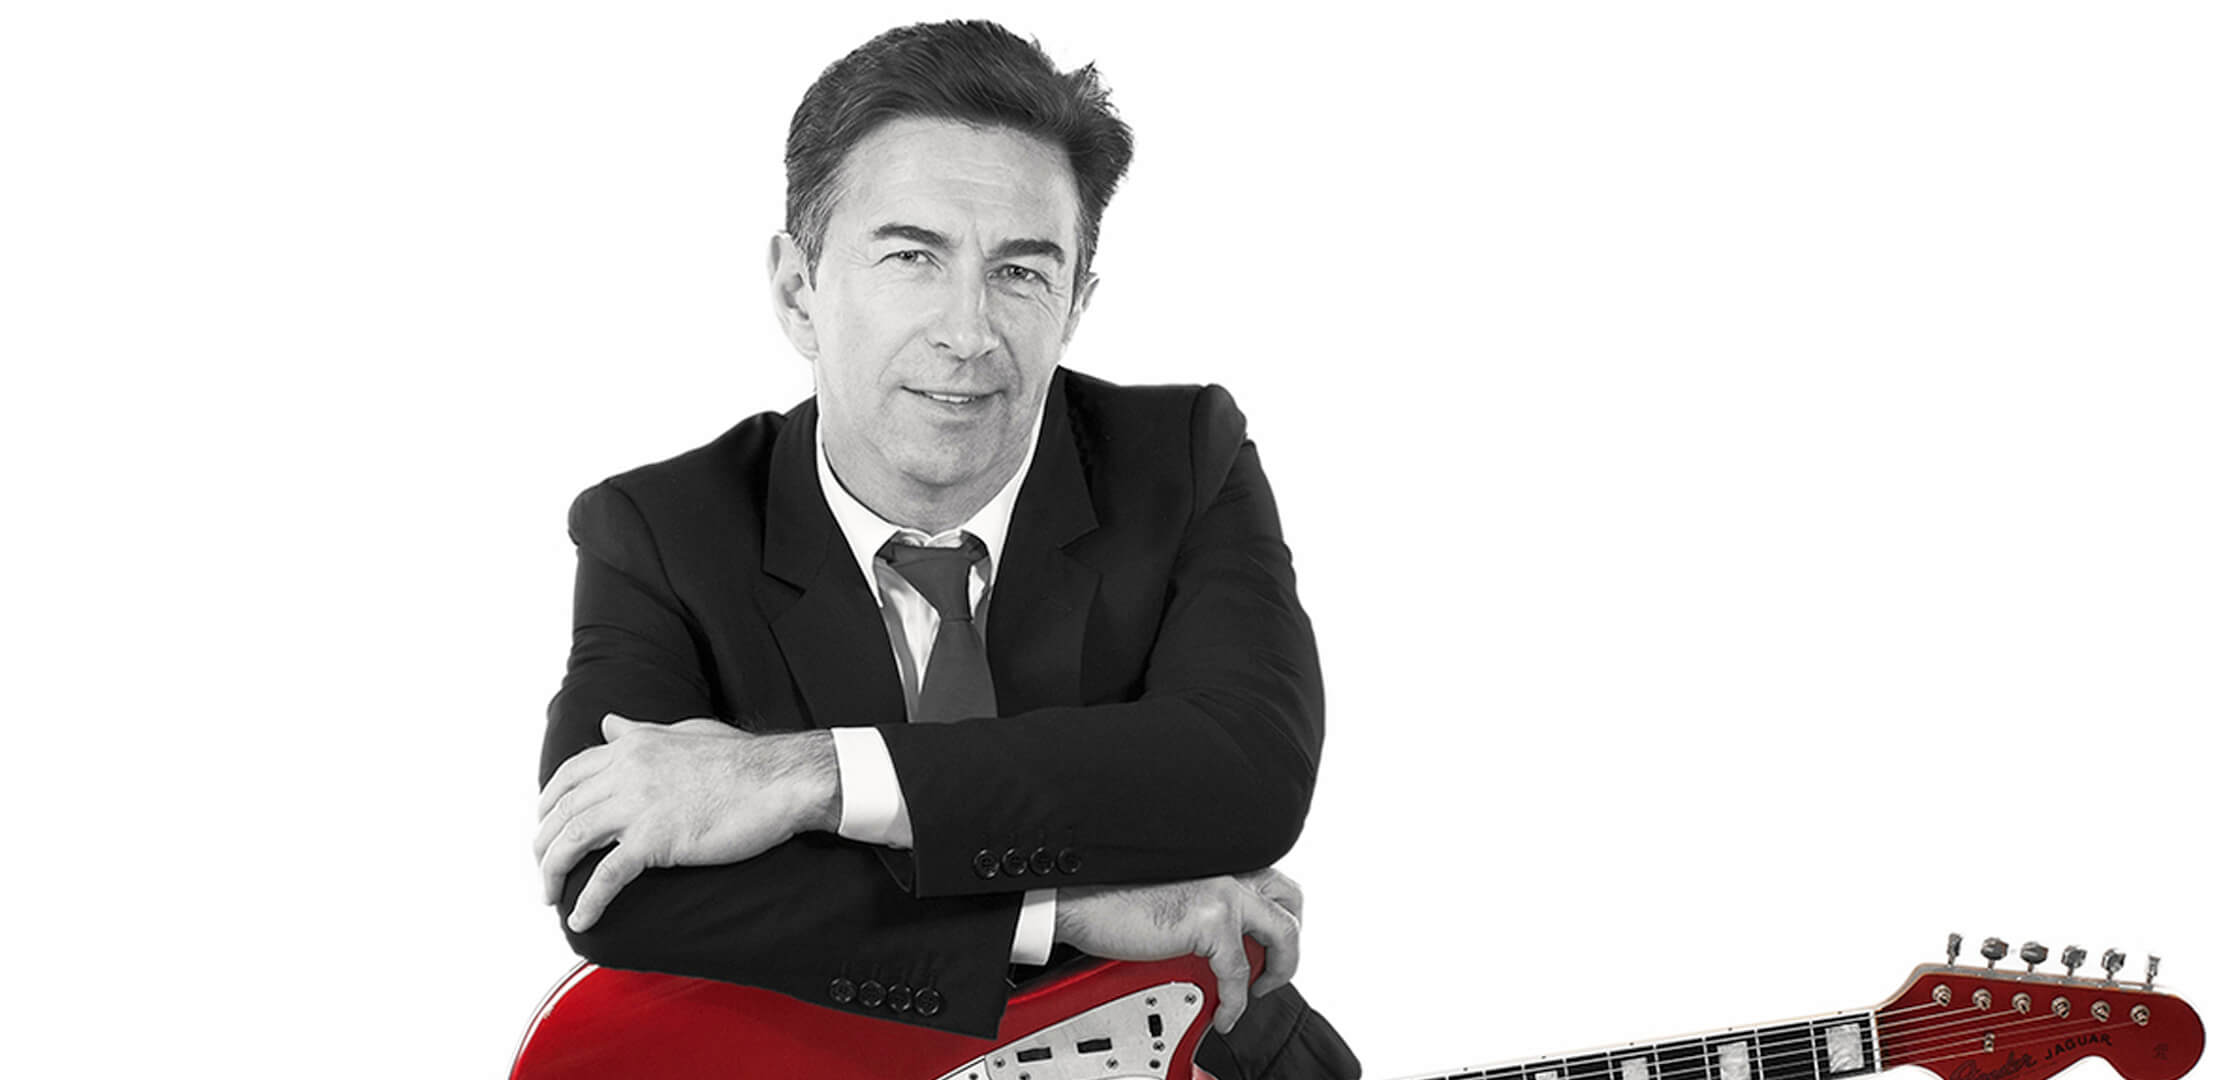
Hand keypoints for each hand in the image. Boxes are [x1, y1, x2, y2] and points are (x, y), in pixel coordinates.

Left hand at [534, 714, 838, 930]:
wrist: (780, 779)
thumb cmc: (743, 759)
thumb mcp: (685, 732)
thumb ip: (641, 730)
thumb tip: (609, 724)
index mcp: (632, 746)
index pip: (569, 774)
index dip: (549, 804)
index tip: (545, 827)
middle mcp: (626, 771)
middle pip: (563, 811)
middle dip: (544, 845)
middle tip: (546, 871)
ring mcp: (639, 805)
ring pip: (573, 841)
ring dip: (553, 873)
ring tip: (551, 896)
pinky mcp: (657, 839)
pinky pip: (608, 875)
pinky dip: (589, 901)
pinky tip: (581, 919)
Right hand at [1052, 868, 1302, 1032]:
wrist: (1079, 898)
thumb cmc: (1112, 898)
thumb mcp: (1172, 896)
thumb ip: (1202, 909)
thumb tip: (1218, 945)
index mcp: (1219, 863)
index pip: (1269, 883)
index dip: (1273, 920)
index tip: (1262, 949)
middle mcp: (1229, 870)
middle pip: (1291, 900)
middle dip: (1289, 941)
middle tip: (1270, 969)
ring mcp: (1225, 892)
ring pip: (1284, 934)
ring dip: (1277, 971)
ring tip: (1254, 993)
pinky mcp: (1211, 920)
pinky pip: (1240, 973)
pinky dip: (1236, 1002)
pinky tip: (1223, 1012)